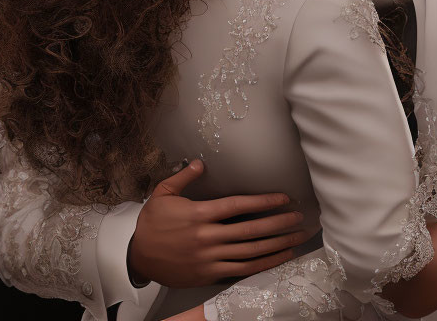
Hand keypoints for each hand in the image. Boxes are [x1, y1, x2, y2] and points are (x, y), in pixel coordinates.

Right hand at [128, 159, 308, 286]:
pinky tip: (277, 258)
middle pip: (250, 229)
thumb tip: (202, 162)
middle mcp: (207, 236)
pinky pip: (241, 269)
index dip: (263, 201)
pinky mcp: (209, 274)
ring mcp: (209, 257)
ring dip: (276, 245)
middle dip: (278, 223)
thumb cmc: (151, 223)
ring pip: (250, 252)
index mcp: (199, 214)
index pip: (238, 205)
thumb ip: (185, 177)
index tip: (283, 198)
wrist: (137, 257)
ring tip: (296, 238)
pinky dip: (262, 265)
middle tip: (298, 218)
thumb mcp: (163, 193)